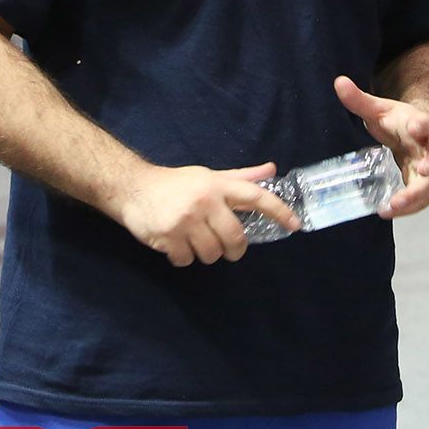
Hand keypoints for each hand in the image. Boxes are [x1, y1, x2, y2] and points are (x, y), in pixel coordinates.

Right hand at [111, 163, 296, 265]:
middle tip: (228, 249)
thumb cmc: (176, 183)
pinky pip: (187, 260)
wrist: (133, 187)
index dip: (278, 210)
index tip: (295, 225)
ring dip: (206, 254)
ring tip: (194, 241)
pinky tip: (176, 245)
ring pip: (211, 253)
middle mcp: (204, 200)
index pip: (255, 196)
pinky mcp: (168, 236)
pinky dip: (184, 258)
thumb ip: (240, 177)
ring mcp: (185, 220)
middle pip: (235, 238)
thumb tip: (272, 169)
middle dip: (234, 250)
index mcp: (217, 185)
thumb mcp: (208, 176)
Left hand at [332, 75, 428, 218]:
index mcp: (421, 124)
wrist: (416, 134)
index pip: (427, 123)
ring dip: (417, 195)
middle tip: (424, 169)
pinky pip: (421, 200)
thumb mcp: (379, 109)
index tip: (416, 127)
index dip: (423, 125)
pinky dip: (408, 208)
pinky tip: (388, 211)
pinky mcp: (423, 185)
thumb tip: (338, 82)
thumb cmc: (399, 122)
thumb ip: (360, 99)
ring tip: (396, 203)